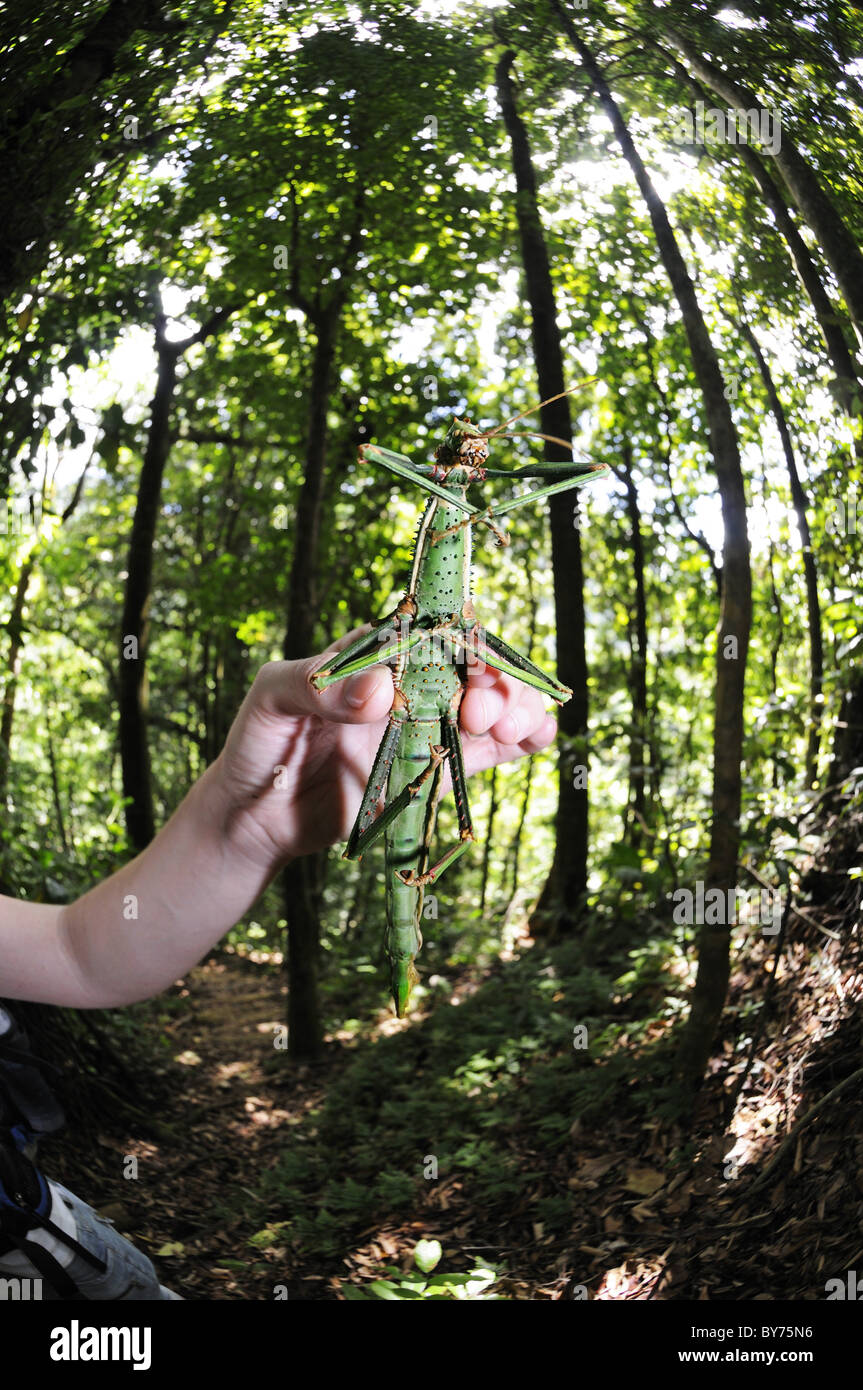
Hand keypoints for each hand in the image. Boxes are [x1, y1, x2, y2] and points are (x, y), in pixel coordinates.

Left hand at [213, 629, 557, 868]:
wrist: (255, 817)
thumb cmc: (257, 744)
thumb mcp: (271, 700)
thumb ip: (317, 686)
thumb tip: (381, 689)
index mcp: (374, 653)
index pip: (431, 633)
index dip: (460, 645)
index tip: (470, 667)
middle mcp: (408, 684)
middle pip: (472, 669)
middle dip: (494, 684)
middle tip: (485, 714)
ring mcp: (426, 726)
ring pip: (491, 705)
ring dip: (517, 708)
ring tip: (518, 728)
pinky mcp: (435, 769)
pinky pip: (487, 751)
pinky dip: (521, 741)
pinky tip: (538, 738)